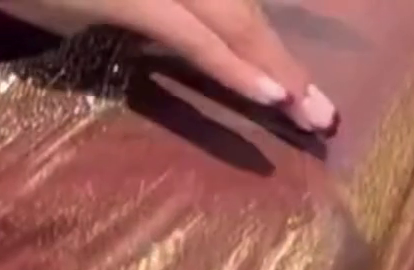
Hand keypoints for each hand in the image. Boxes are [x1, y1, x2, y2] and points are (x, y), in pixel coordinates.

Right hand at [0, 0, 337, 135]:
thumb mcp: (92, 4)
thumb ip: (129, 16)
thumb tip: (144, 37)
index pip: (223, 10)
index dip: (260, 47)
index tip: (292, 88)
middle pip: (240, 12)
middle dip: (283, 64)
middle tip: (321, 114)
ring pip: (232, 22)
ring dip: (274, 70)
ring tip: (309, 113)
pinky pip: (196, 36)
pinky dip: (235, 65)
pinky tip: (270, 92)